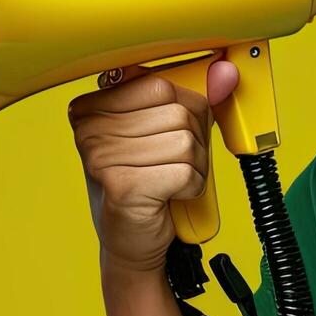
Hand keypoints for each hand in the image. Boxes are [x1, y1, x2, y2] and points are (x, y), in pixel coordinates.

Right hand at [67, 58, 238, 274]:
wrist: (132, 242)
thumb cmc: (146, 183)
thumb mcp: (166, 132)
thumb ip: (192, 98)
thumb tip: (225, 73)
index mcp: (92, 108)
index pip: (160, 84)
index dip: (184, 109)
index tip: (169, 132)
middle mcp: (90, 130)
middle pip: (176, 111)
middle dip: (192, 140)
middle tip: (171, 164)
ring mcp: (102, 158)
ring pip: (185, 141)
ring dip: (194, 166)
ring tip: (171, 181)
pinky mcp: (122, 187)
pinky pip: (185, 172)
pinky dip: (192, 187)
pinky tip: (172, 196)